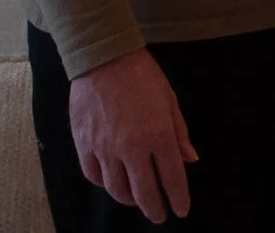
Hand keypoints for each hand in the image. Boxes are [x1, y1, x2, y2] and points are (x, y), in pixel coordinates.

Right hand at [70, 47, 197, 222]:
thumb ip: (180, 133)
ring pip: (117, 190)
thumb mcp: (169, 100)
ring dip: (129, 200)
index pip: (172, 178)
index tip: (181, 210)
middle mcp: (131, 148)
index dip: (178, 198)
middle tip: (159, 216)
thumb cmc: (142, 75)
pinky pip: (93, 175)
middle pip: (144, 193)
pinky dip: (104, 184)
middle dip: (154, 209)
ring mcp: (105, 148)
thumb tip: (190, 159)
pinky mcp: (84, 144)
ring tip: (136, 200)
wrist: (104, 57)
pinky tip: (112, 182)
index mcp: (157, 135)